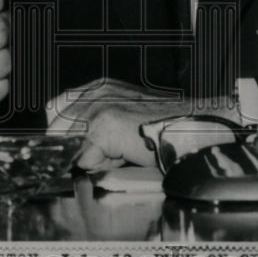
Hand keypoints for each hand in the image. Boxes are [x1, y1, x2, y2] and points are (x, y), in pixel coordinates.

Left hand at [46, 79, 238, 171]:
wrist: (201, 125)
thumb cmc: (172, 127)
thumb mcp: (128, 122)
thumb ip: (99, 131)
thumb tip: (76, 154)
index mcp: (99, 88)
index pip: (56, 112)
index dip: (64, 138)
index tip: (74, 153)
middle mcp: (96, 91)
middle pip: (56, 129)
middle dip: (76, 149)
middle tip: (109, 156)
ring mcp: (99, 105)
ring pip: (69, 145)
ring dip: (91, 158)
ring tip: (121, 156)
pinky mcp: (106, 124)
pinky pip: (86, 159)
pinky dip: (103, 168)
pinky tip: (127, 159)